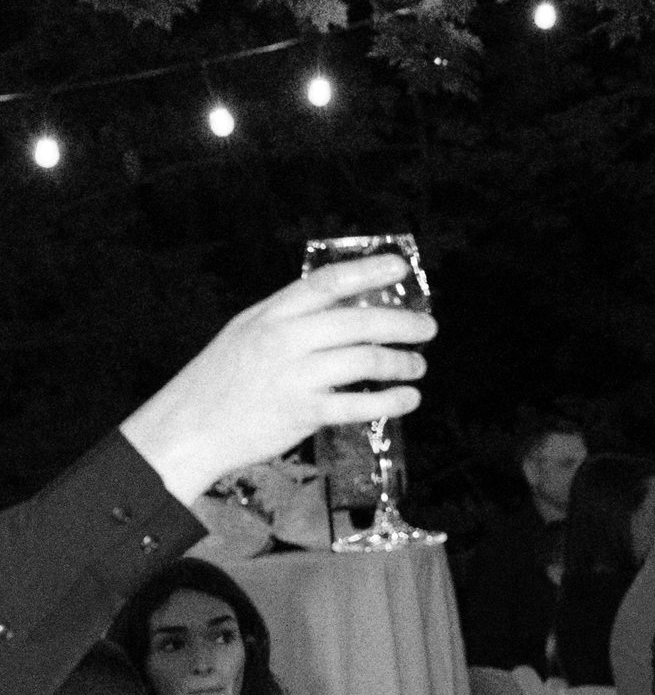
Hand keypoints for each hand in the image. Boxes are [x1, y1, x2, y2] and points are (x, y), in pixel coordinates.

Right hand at [120, 259, 437, 510]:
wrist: (187, 427)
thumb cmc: (218, 380)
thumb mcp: (246, 332)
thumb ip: (289, 318)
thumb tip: (341, 305)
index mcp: (272, 314)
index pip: (326, 282)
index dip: (368, 271)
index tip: (400, 267)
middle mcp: (285, 339)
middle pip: (358, 321)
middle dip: (401, 322)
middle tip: (427, 328)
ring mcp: (294, 376)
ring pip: (364, 360)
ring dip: (400, 362)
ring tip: (417, 366)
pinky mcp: (302, 412)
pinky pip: (358, 404)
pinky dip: (390, 400)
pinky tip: (407, 398)